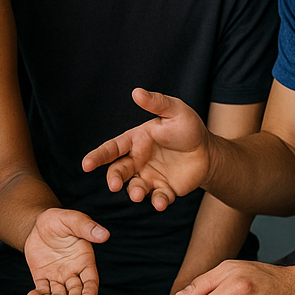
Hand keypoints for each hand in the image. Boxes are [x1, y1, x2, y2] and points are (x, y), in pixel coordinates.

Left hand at [24, 209, 109, 294]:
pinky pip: (41, 289)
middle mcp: (73, 273)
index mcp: (84, 261)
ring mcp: (57, 277)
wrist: (37, 224)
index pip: (91, 281)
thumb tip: (105, 235)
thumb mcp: (72, 219)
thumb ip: (87, 227)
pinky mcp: (42, 278)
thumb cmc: (59, 220)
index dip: (90, 292)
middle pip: (75, 293)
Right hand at [82, 89, 211, 209]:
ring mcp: (150, 176)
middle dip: (113, 178)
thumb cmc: (187, 127)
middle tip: (114, 185)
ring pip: (134, 187)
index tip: (86, 165)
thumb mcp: (174, 111)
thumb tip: (136, 92)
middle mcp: (138, 160)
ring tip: (137, 195)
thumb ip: (156, 103)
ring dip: (133, 192)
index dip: (98, 156)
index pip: (112, 149)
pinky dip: (157, 202)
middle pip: (118, 170)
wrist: (208, 150)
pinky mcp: (164, 190)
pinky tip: (160, 203)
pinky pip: (157, 198)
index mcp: (135, 141)